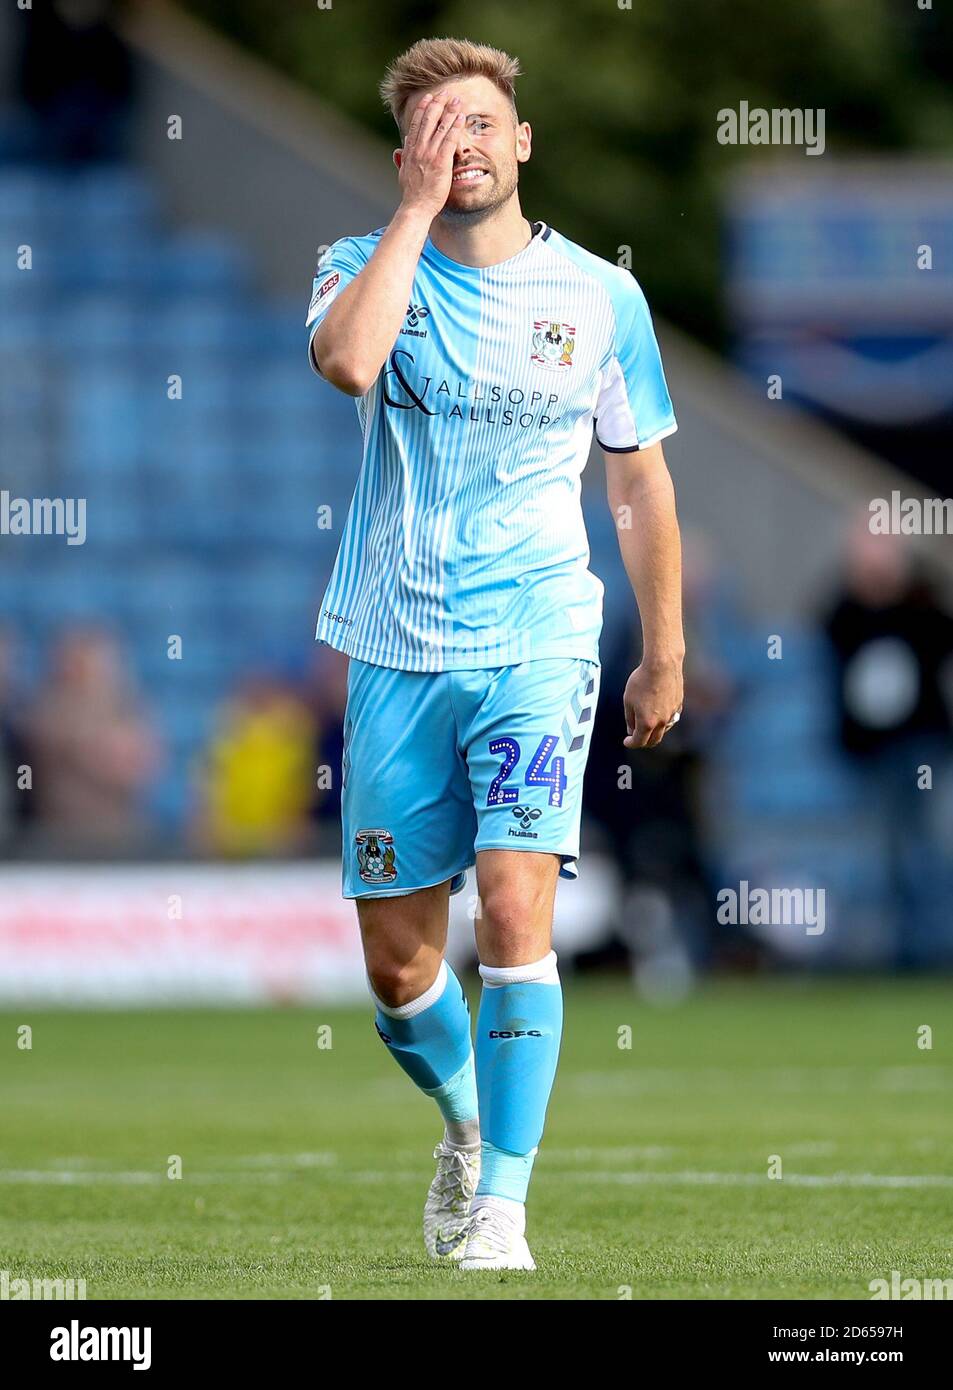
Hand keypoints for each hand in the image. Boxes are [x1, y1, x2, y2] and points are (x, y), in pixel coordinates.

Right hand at [397, 90, 463, 217]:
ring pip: (440, 127)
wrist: (416, 207)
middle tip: (445, 92)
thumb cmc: (411, 194)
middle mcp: (419, 149)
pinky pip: (449, 140)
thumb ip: (403, 158)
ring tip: (456, 99)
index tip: (429, 97)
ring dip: (449, 111)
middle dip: (437, 104)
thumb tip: (401, 147)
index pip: (416, 124)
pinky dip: (455, 127)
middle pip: (428, 120)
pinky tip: (461, 117)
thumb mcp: (403, 173)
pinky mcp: (441, 162)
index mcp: (410, 151)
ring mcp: (429, 155)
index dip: (423, 108)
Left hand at [622, 656, 683, 748]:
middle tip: (636, 737)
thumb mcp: (628, 700)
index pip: (639, 742)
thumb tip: (632, 729)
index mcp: (647, 723)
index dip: (631, 744)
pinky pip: (671, 719)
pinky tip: (657, 714)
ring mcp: (672, 714)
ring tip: (646, 725)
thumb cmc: (641, 680)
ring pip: (664, 730)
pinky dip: (663, 721)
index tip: (626, 741)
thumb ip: (630, 718)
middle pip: (654, 740)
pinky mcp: (678, 705)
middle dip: (644, 742)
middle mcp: (662, 722)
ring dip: (654, 732)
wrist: (661, 664)